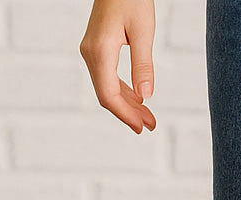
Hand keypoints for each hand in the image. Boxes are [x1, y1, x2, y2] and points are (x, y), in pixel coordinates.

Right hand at [80, 0, 156, 132]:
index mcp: (100, 50)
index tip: (142, 127)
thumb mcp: (143, 32)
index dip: (125, 115)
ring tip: (148, 118)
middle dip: (128, 113)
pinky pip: (108, 76)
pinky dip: (124, 90)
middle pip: (107, 94)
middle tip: (150, 126)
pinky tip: (139, 99)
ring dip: (128, 104)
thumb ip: (143, 65)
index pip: (109, 94)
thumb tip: (146, 96)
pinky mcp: (97, 48)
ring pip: (107, 87)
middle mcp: (91, 52)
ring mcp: (91, 50)